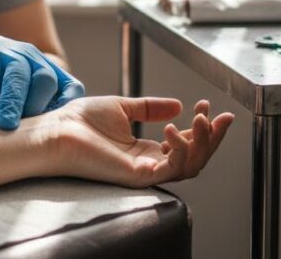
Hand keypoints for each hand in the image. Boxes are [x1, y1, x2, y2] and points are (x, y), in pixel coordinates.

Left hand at [0, 35, 84, 128]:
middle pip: (17, 76)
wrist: (17, 76)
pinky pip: (71, 90)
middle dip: (11, 102)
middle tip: (5, 126)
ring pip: (46, 80)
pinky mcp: (68, 79)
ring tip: (27, 129)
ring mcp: (46, 63)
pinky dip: (64, 106)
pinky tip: (54, 125)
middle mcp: (20, 51)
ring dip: (36, 105)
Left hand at [50, 97, 233, 187]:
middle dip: (213, 138)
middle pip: (194, 159)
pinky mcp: (137, 176)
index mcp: (145, 150)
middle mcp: (148, 163)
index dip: (200, 126)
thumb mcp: (123, 108)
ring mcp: (144, 171)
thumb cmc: (81, 120)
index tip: (206, 103)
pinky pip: (170, 169)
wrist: (59, 130)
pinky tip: (176, 130)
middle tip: (221, 117)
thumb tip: (177, 104)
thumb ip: (149, 108)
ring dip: (203, 143)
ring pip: (189, 167)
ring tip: (203, 119)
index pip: (184, 143)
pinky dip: (180, 151)